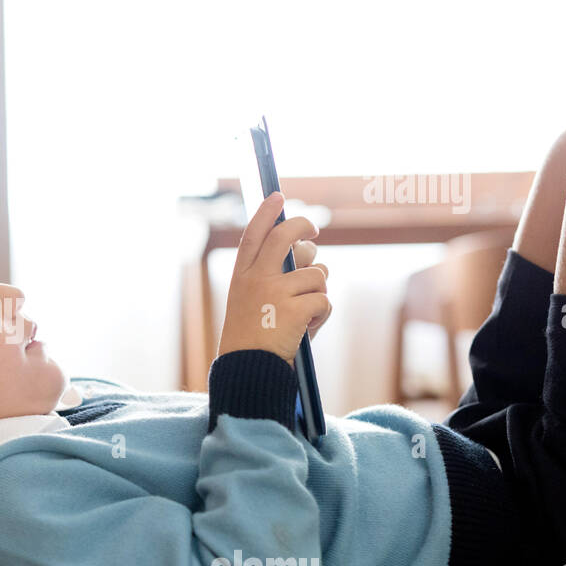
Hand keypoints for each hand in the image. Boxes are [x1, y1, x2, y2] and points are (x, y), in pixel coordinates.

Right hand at [217, 191, 331, 364]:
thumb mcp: (249, 302)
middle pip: (285, 238)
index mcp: (241, 276)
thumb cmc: (251, 339)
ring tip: (303, 314)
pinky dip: (321, 316)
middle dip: (303, 228)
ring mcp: (275, 291)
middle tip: (314, 231)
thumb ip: (272, 278)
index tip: (277, 196)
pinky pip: (324, 300)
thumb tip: (309, 256)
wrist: (248, 369)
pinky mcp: (295, 308)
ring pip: (315, 275)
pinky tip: (306, 329)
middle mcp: (256, 278)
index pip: (254, 235)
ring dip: (318, 293)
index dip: (266, 213)